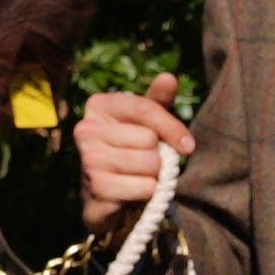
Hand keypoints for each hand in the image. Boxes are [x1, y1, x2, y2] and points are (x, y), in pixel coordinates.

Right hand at [73, 80, 191, 221]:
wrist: (109, 197)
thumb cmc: (131, 151)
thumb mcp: (146, 123)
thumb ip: (158, 101)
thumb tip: (169, 77)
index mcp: (98, 105)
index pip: (145, 108)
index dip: (172, 127)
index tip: (188, 145)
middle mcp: (86, 129)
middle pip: (149, 139)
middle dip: (157, 156)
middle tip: (144, 162)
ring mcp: (87, 159)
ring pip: (149, 164)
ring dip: (153, 176)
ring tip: (137, 176)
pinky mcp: (96, 187)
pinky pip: (143, 187)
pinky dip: (146, 193)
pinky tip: (131, 193)